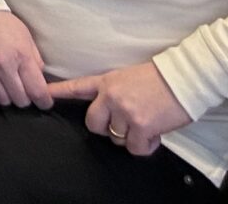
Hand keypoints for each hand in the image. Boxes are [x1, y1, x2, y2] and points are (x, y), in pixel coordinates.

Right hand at [0, 9, 51, 109]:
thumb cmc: (0, 20)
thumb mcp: (25, 35)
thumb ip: (35, 58)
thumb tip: (40, 79)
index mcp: (21, 55)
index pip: (37, 91)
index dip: (44, 102)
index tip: (44, 102)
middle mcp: (4, 66)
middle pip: (21, 100)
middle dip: (25, 98)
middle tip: (23, 90)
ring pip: (3, 100)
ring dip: (8, 96)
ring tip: (7, 85)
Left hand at [45, 62, 191, 155]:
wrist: (183, 79)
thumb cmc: (160, 79)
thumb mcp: (128, 78)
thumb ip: (114, 93)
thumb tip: (111, 112)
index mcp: (107, 82)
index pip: (77, 87)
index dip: (59, 92)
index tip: (44, 93)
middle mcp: (111, 97)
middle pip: (93, 124)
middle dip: (106, 129)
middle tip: (126, 124)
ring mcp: (125, 112)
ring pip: (116, 138)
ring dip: (132, 137)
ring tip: (147, 123)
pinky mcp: (141, 126)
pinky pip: (135, 148)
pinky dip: (146, 146)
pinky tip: (155, 134)